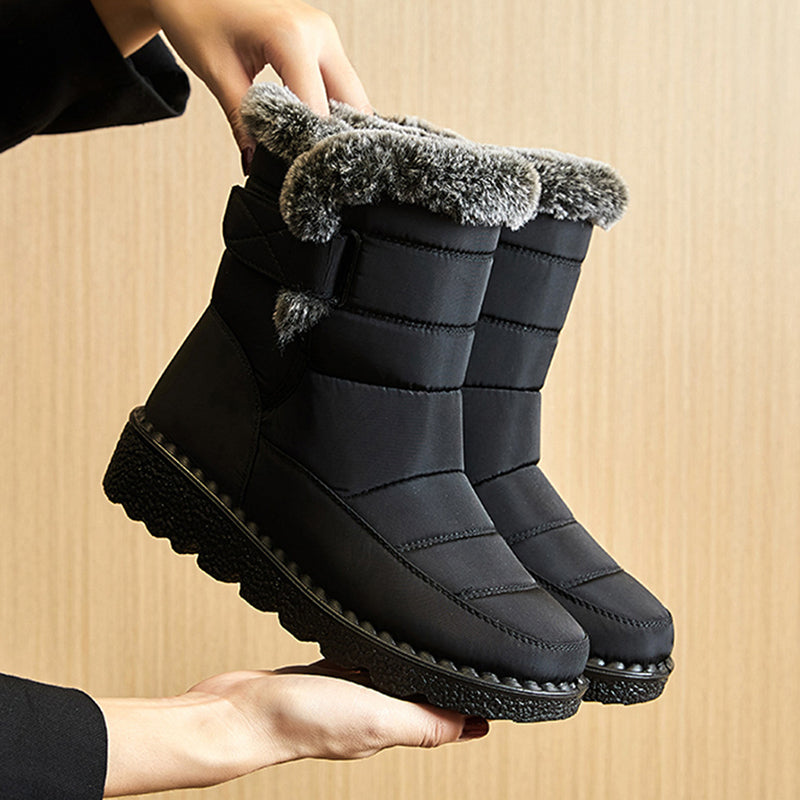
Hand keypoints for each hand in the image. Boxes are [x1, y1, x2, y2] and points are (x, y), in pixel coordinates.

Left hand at [91, 0, 370, 158]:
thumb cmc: (195, 10)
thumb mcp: (216, 71)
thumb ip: (242, 120)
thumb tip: (256, 165)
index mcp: (293, 35)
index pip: (316, 107)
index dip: (311, 146)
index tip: (304, 178)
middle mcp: (319, 32)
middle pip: (351, 101)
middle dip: (338, 139)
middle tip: (323, 175)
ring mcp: (324, 33)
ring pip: (350, 93)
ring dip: (338, 125)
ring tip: (320, 159)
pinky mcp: (321, 40)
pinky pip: (338, 83)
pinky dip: (331, 109)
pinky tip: (317, 134)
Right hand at [97, 660, 487, 795]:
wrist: (238, 711)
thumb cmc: (301, 717)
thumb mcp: (374, 717)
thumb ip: (421, 721)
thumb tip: (471, 725)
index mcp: (387, 725)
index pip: (440, 720)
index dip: (469, 710)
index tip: (495, 697)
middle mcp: (370, 712)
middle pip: (419, 699)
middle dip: (445, 685)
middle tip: (471, 664)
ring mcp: (345, 694)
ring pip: (389, 680)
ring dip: (412, 669)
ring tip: (434, 651)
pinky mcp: (321, 675)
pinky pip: (356, 663)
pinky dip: (373, 655)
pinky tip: (376, 640)